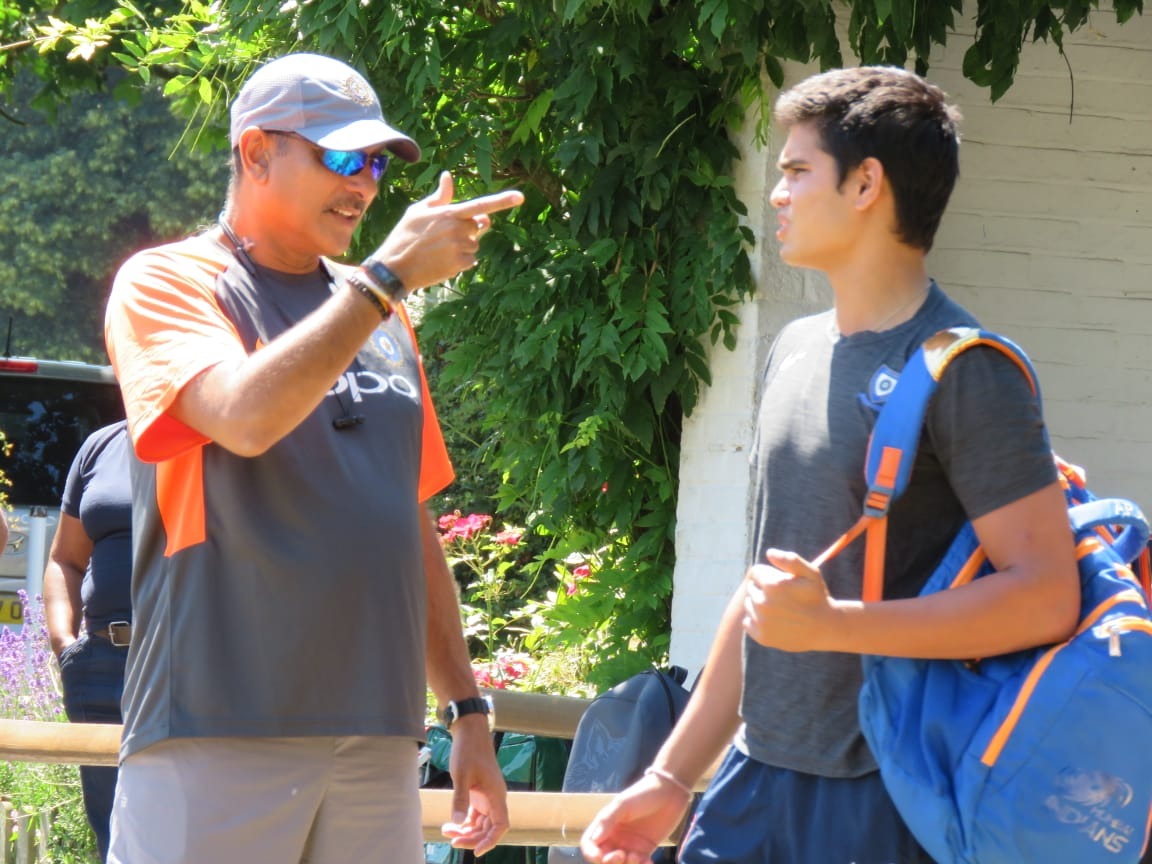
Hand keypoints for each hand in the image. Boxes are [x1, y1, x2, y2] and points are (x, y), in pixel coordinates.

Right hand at [371, 172, 522, 292]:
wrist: (396, 267)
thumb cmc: (404, 236)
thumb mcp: (418, 211)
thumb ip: (440, 196)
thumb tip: (448, 176)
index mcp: (449, 213)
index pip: (480, 205)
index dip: (502, 201)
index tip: (520, 197)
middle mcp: (458, 229)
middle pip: (477, 225)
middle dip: (467, 228)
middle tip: (444, 235)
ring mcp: (460, 247)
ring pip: (474, 243)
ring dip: (462, 246)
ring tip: (439, 249)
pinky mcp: (461, 264)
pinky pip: (470, 259)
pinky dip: (460, 260)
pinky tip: (442, 260)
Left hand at [440, 716, 509, 855]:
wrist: (469, 732)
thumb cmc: (468, 751)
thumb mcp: (462, 776)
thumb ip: (460, 800)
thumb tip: (458, 823)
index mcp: (496, 795)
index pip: (501, 825)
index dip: (491, 841)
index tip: (476, 851)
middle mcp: (494, 799)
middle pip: (488, 828)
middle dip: (472, 837)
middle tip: (452, 840)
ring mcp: (486, 797)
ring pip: (480, 823)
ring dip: (466, 830)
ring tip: (447, 832)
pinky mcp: (478, 794)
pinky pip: (474, 815)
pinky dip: (464, 822)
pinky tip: (450, 824)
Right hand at [580, 774, 692, 863]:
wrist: (670, 792)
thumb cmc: (643, 793)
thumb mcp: (623, 803)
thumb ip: (607, 820)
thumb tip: (594, 840)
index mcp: (605, 825)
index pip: (590, 844)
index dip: (591, 854)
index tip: (600, 858)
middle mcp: (615, 837)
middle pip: (604, 858)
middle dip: (610, 862)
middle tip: (623, 856)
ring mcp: (630, 845)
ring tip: (639, 858)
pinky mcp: (645, 850)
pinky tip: (649, 862)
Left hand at [742, 548, 836, 651]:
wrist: (825, 628)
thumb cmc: (817, 597)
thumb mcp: (810, 573)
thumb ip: (789, 559)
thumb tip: (769, 553)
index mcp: (772, 585)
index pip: (756, 572)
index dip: (769, 575)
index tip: (783, 582)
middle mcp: (762, 603)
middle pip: (752, 588)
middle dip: (764, 589)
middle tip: (783, 597)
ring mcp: (761, 621)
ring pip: (749, 605)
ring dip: (759, 604)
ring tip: (780, 609)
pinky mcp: (761, 636)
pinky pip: (748, 622)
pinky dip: (757, 621)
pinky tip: (773, 620)